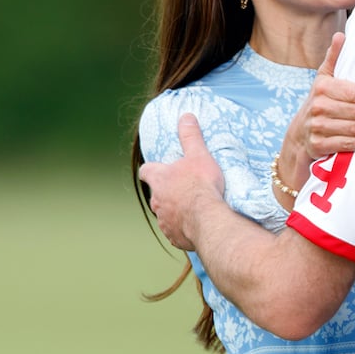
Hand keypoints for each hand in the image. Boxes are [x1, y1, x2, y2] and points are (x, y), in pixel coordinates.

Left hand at [138, 113, 224, 250]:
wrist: (208, 219)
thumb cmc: (201, 185)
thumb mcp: (198, 155)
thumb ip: (190, 136)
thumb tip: (186, 116)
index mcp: (159, 179)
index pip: (146, 171)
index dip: (152, 170)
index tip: (159, 169)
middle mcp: (157, 201)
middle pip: (156, 194)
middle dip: (167, 192)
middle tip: (185, 190)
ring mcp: (164, 221)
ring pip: (165, 214)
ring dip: (175, 211)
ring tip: (193, 209)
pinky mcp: (174, 236)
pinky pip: (176, 232)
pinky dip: (183, 228)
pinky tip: (196, 225)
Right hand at [299, 32, 354, 159]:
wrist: (299, 134)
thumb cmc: (319, 101)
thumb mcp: (323, 79)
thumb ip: (334, 58)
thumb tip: (340, 36)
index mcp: (323, 88)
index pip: (354, 92)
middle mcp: (319, 107)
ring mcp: (319, 128)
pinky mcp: (320, 146)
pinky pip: (349, 144)